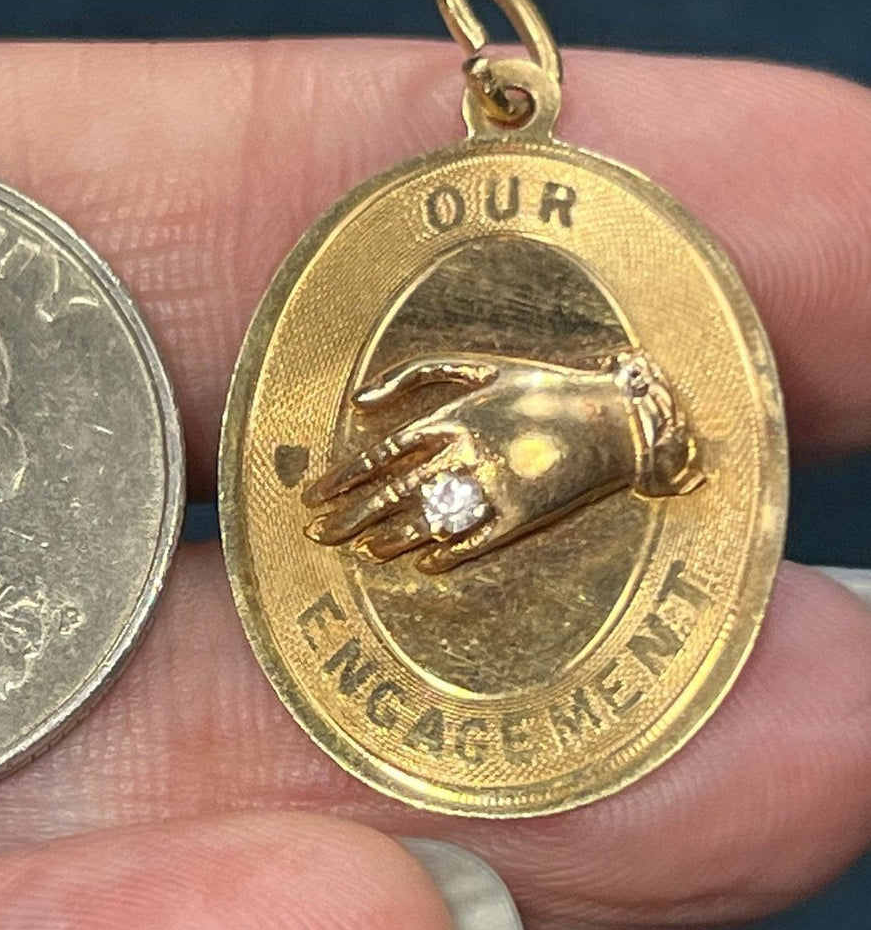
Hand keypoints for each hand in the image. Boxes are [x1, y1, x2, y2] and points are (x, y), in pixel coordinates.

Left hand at [305, 349, 699, 570]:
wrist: (614, 419)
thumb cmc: (540, 387)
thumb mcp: (477, 366)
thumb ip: (414, 376)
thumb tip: (359, 400)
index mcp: (450, 419)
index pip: (379, 456)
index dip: (341, 479)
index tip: (313, 496)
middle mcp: (464, 457)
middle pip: (391, 495)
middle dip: (348, 517)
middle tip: (316, 534)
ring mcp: (493, 490)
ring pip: (424, 523)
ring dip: (387, 539)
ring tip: (360, 549)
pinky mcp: (521, 518)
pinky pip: (471, 544)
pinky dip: (443, 555)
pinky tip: (421, 563)